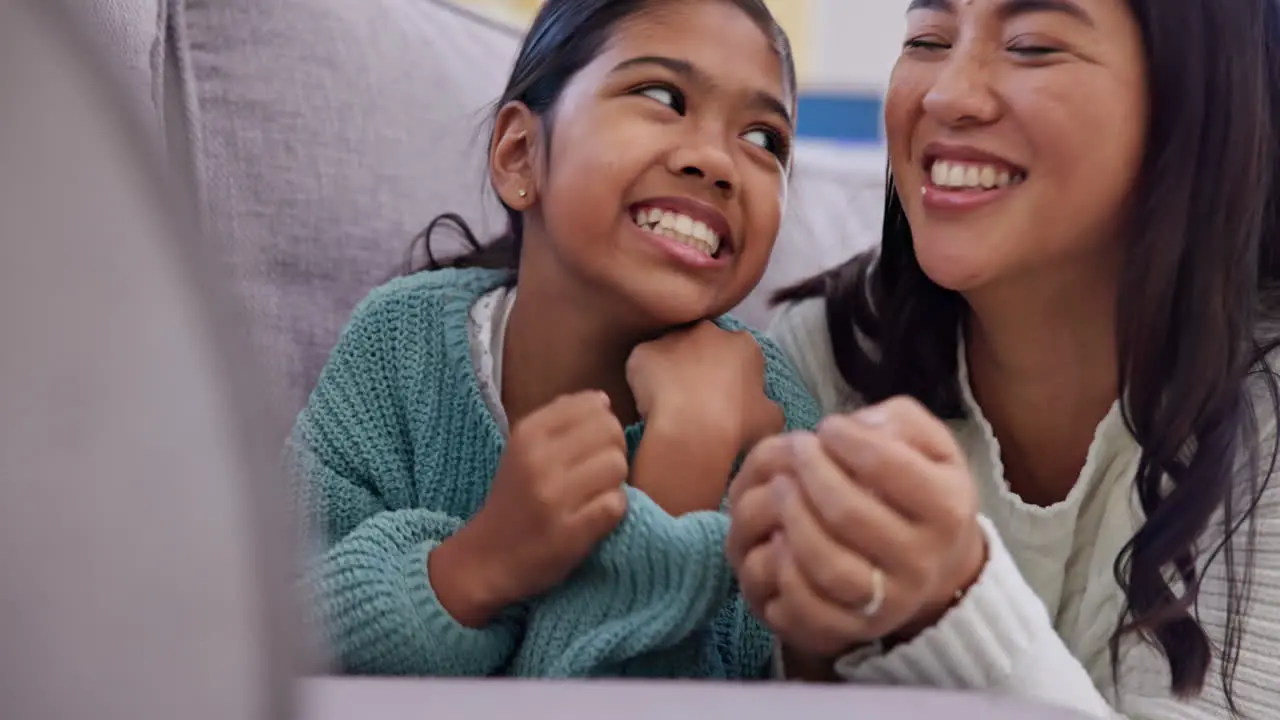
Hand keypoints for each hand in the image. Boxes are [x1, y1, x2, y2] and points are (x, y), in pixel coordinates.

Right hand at [430, 391, 628, 626]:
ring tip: (597, 493)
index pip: (594, 404)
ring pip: (617, 466)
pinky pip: (616, 504)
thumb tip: (602, 399)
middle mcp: (539, 460)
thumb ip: (559, 419)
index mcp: (527, 433)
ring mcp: (555, 497)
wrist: (486, 558)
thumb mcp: (523, 449)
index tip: (591, 444)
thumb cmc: (513, 499)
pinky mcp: (570, 532)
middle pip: (611, 433)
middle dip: (613, 450)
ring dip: (615, 482)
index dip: (603, 423)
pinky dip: (613, 510)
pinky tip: (596, 515)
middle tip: (598, 472)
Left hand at [627, 321, 781, 450]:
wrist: (692, 432)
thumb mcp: (771, 419)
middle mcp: (709, 331)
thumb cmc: (737, 426)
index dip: (729, 377)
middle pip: (703, 345)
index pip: (737, 354)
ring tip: (669, 404)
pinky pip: (643, 365)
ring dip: (670, 371)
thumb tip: (761, 404)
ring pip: (671, 352)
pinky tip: (648, 404)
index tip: (724, 399)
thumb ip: (766, 404)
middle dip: (699, 364)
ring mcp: (673, 338)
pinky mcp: (642, 351)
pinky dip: (644, 381)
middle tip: (695, 399)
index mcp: (744, 344)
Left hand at [727, 397, 985, 660]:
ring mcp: (889, 602)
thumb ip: (900, 420)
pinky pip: (810, 609)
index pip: (888, 466)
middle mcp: (922, 561)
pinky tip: (778, 537)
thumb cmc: (923, 491)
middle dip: (811, 472)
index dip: (847, 439)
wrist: (939, 565)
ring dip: (793, 519)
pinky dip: (785, 572)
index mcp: (947, 509)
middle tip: (797, 448)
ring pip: (828, 566)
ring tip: (781, 486)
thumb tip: (858, 425)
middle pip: (849, 514)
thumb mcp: (931, 445)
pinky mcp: (856, 628)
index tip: (828, 426)